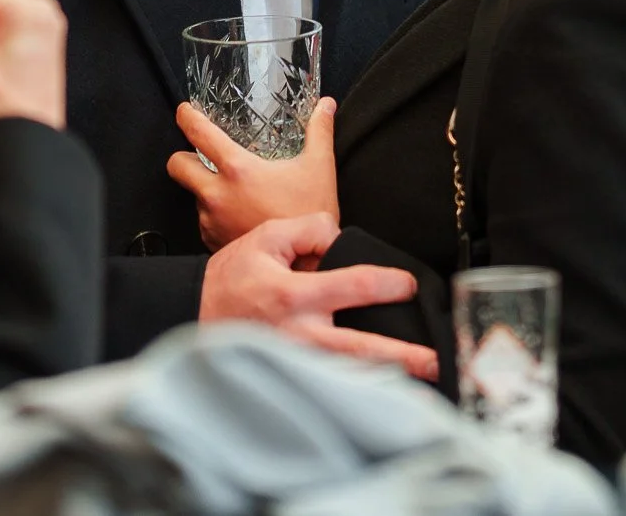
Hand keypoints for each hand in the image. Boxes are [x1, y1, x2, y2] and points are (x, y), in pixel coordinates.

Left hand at [168, 97, 338, 249]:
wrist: (305, 266)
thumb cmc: (309, 214)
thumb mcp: (319, 167)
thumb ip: (319, 130)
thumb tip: (325, 105)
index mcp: (238, 170)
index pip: (198, 134)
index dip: (187, 117)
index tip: (186, 112)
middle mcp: (217, 195)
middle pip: (177, 166)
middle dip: (184, 157)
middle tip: (200, 155)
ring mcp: (212, 221)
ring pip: (193, 195)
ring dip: (205, 190)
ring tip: (233, 192)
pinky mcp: (213, 241)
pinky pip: (204, 221)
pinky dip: (216, 215)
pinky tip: (238, 214)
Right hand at [198, 213, 438, 379]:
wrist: (190, 315)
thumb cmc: (230, 279)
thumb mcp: (264, 238)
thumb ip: (308, 229)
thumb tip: (339, 238)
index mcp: (294, 295)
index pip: (353, 286)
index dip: (388, 284)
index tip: (408, 285)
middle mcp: (298, 334)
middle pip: (360, 350)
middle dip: (402, 356)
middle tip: (435, 360)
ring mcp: (294, 362)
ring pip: (348, 377)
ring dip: (386, 384)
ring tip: (422, 389)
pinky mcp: (289, 377)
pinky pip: (330, 385)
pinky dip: (358, 391)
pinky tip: (383, 396)